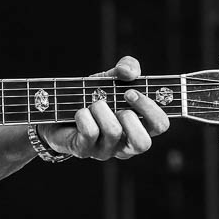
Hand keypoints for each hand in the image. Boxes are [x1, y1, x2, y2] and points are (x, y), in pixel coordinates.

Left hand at [40, 56, 169, 160]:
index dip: (150, 108)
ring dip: (102, 109)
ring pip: (114, 132)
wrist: (57, 108)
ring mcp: (105, 150)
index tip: (131, 91)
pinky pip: (90, 132)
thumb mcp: (111, 78)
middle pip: (143, 143)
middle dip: (130, 117)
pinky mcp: (83, 150)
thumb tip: (129, 72)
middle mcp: (126, 143)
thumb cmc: (92, 96)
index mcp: (139, 126)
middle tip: (116, 101)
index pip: (160, 125)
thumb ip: (127, 68)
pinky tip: (80, 111)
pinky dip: (84, 115)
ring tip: (93, 103)